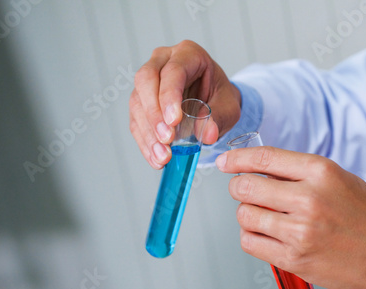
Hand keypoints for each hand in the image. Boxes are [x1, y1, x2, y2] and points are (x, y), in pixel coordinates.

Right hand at [129, 40, 240, 168]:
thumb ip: (219, 118)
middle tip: (167, 139)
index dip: (169, 96)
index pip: (173, 71)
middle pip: (145, 80)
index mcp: (188, 54)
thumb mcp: (229, 106)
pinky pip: (136, 120)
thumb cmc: (220, 97)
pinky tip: (156, 158)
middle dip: (154, 113)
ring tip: (163, 156)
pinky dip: (145, 142)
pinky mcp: (141, 102)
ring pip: (137, 102)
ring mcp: (148, 81)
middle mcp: (162, 61)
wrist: (213, 101)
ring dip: (148, 133)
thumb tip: (207, 134)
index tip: (174, 121)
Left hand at [216, 146, 365, 288]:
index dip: (238, 158)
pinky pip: (250, 243)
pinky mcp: (295, 260)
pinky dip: (252, 237)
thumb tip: (260, 170)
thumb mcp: (341, 181)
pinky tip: (267, 235)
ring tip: (263, 216)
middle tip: (246, 191)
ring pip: (244, 215)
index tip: (226, 162)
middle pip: (246, 187)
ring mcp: (301, 232)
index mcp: (322, 172)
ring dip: (247, 214)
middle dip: (239, 188)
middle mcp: (309, 199)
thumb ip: (300, 174)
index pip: (264, 158)